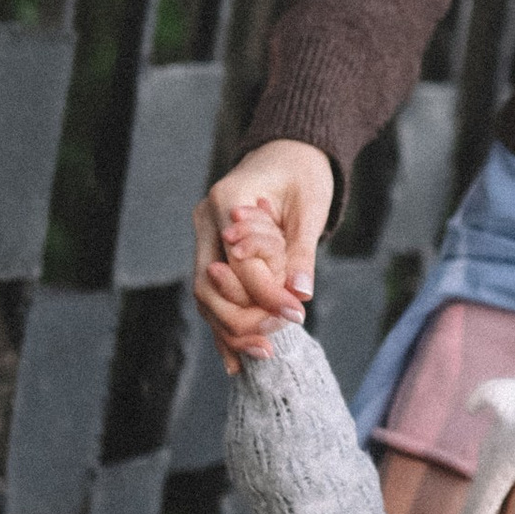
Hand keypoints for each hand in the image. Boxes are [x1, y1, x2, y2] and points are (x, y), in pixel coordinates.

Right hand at [193, 139, 335, 371]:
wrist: (290, 152)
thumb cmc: (304, 173)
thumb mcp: (310, 206)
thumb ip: (301, 249)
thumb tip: (300, 294)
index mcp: (227, 199)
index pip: (238, 261)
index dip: (265, 292)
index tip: (296, 314)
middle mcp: (206, 219)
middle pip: (208, 284)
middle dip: (241, 318)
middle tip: (276, 338)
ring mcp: (204, 236)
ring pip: (205, 295)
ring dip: (230, 329)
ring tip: (262, 354)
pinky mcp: (212, 252)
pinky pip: (212, 296)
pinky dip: (224, 327)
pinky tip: (236, 361)